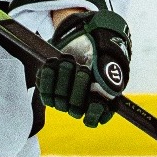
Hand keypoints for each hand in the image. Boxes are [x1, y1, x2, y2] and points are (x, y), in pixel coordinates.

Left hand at [38, 10, 130, 126]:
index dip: (93, 113)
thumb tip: (108, 91)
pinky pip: (44, 92)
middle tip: (83, 68)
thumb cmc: (100, 50)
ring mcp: (63, 98)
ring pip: (59, 101)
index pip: (94, 119)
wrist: (80, 38)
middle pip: (75, 109)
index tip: (95, 101)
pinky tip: (52, 64)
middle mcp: (80, 103)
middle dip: (78, 88)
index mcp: (100, 101)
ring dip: (63, 79)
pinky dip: (46, 77)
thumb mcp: (110, 58)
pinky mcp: (49, 89)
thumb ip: (111, 74)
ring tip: (68, 60)